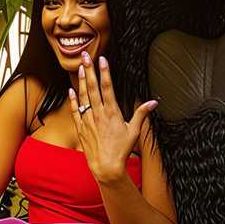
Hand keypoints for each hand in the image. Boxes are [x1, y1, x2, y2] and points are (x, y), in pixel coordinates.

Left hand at [68, 52, 156, 185]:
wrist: (106, 167)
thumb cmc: (121, 150)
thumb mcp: (134, 131)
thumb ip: (141, 114)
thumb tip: (153, 103)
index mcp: (112, 112)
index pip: (108, 87)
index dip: (105, 72)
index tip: (102, 59)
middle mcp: (98, 114)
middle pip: (93, 87)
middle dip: (90, 70)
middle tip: (85, 56)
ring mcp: (88, 120)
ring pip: (83, 96)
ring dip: (82, 81)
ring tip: (81, 68)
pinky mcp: (81, 128)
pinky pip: (75, 111)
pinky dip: (73, 100)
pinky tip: (71, 90)